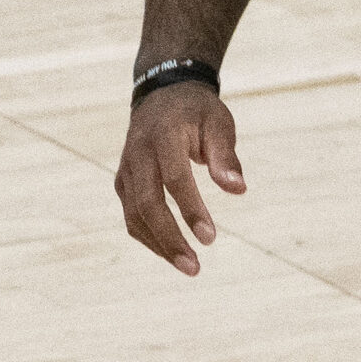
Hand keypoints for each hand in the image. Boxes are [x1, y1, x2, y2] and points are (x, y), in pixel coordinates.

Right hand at [114, 80, 245, 275]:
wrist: (162, 94)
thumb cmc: (197, 112)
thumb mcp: (218, 123)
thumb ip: (226, 156)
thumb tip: (238, 190)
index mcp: (163, 135)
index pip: (174, 177)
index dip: (190, 209)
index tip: (210, 237)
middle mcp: (138, 153)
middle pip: (147, 203)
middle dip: (170, 239)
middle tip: (195, 267)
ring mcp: (126, 169)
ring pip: (134, 215)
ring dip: (159, 245)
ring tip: (189, 267)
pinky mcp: (122, 182)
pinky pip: (131, 215)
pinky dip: (149, 237)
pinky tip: (171, 251)